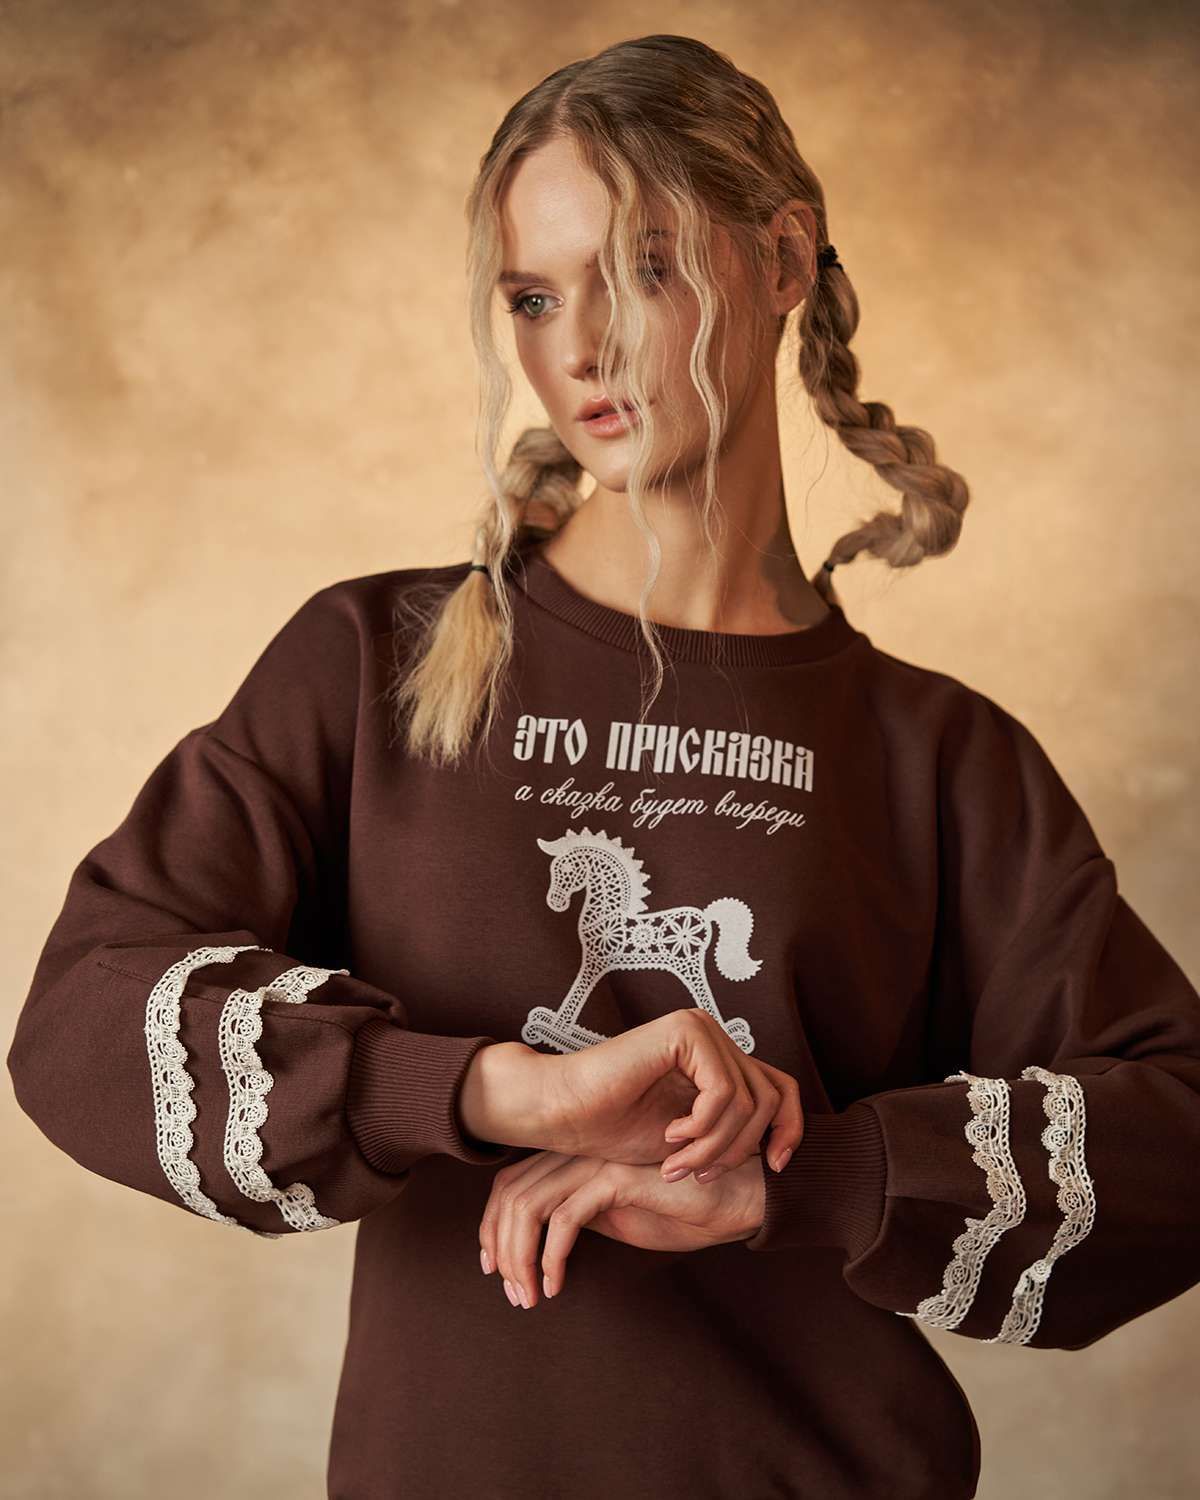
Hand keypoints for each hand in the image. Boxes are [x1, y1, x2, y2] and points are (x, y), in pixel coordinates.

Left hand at [479, 1148, 766, 1308]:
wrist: (737, 1198)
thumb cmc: (686, 1208)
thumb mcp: (622, 1218)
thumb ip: (586, 1218)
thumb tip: (545, 1242)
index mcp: (580, 1158)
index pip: (513, 1183)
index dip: (494, 1226)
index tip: (495, 1268)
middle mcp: (582, 1152)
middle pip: (511, 1192)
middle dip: (499, 1245)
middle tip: (510, 1290)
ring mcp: (598, 1161)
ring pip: (529, 1204)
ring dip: (520, 1256)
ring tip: (529, 1295)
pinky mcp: (617, 1177)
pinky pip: (564, 1217)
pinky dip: (551, 1255)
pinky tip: (555, 1283)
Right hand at [537, 1008, 803, 1181]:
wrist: (564, 1112)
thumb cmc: (616, 1128)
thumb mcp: (692, 1140)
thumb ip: (732, 1133)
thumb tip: (786, 1151)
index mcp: (718, 1058)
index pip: (782, 1090)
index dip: (790, 1131)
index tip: (774, 1169)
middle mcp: (714, 1036)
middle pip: (771, 1099)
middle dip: (741, 1149)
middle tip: (699, 1176)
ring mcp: (701, 1029)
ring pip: (748, 1101)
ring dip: (715, 1147)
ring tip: (677, 1165)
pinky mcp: (685, 1032)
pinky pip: (723, 1092)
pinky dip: (702, 1128)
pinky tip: (669, 1137)